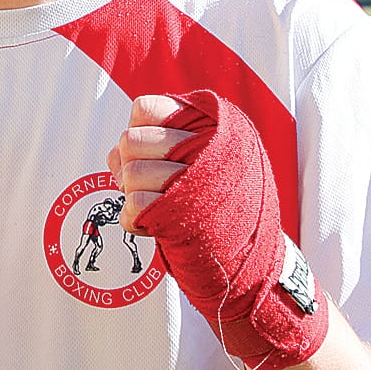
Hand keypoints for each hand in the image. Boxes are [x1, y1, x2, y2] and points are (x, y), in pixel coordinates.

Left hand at [108, 91, 327, 369]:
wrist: (255, 261)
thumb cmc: (226, 206)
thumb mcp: (212, 157)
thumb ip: (165, 141)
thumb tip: (116, 151)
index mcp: (214, 124)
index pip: (145, 108)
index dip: (138, 132)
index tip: (152, 153)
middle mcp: (208, 145)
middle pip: (130, 141)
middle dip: (129, 166)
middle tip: (147, 185)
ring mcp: (198, 180)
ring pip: (130, 173)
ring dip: (133, 194)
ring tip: (155, 205)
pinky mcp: (184, 216)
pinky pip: (133, 205)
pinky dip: (135, 220)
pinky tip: (155, 225)